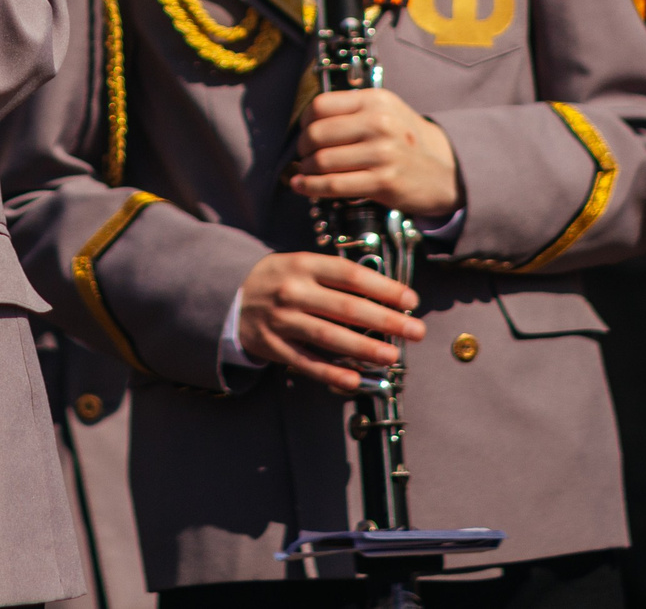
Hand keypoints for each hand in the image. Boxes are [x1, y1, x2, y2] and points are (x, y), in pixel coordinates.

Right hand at [234, 251, 424, 393]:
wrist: (230, 294)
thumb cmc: (280, 279)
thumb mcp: (304, 265)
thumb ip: (337, 278)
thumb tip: (386, 298)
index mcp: (304, 265)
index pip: (350, 275)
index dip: (384, 287)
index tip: (411, 300)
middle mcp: (292, 291)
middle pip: (345, 308)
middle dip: (386, 321)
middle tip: (416, 331)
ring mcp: (281, 320)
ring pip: (328, 337)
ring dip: (364, 349)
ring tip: (392, 357)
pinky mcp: (272, 346)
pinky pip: (306, 363)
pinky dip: (331, 374)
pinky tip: (355, 381)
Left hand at [288, 88, 462, 217]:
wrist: (446, 172)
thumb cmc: (407, 142)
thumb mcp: (387, 112)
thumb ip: (353, 111)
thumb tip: (307, 123)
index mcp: (375, 101)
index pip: (321, 105)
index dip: (304, 121)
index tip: (304, 132)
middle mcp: (379, 123)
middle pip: (316, 134)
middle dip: (302, 149)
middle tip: (304, 156)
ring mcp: (382, 153)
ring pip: (322, 161)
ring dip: (306, 170)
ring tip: (306, 172)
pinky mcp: (383, 181)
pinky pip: (334, 185)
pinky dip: (312, 187)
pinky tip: (303, 186)